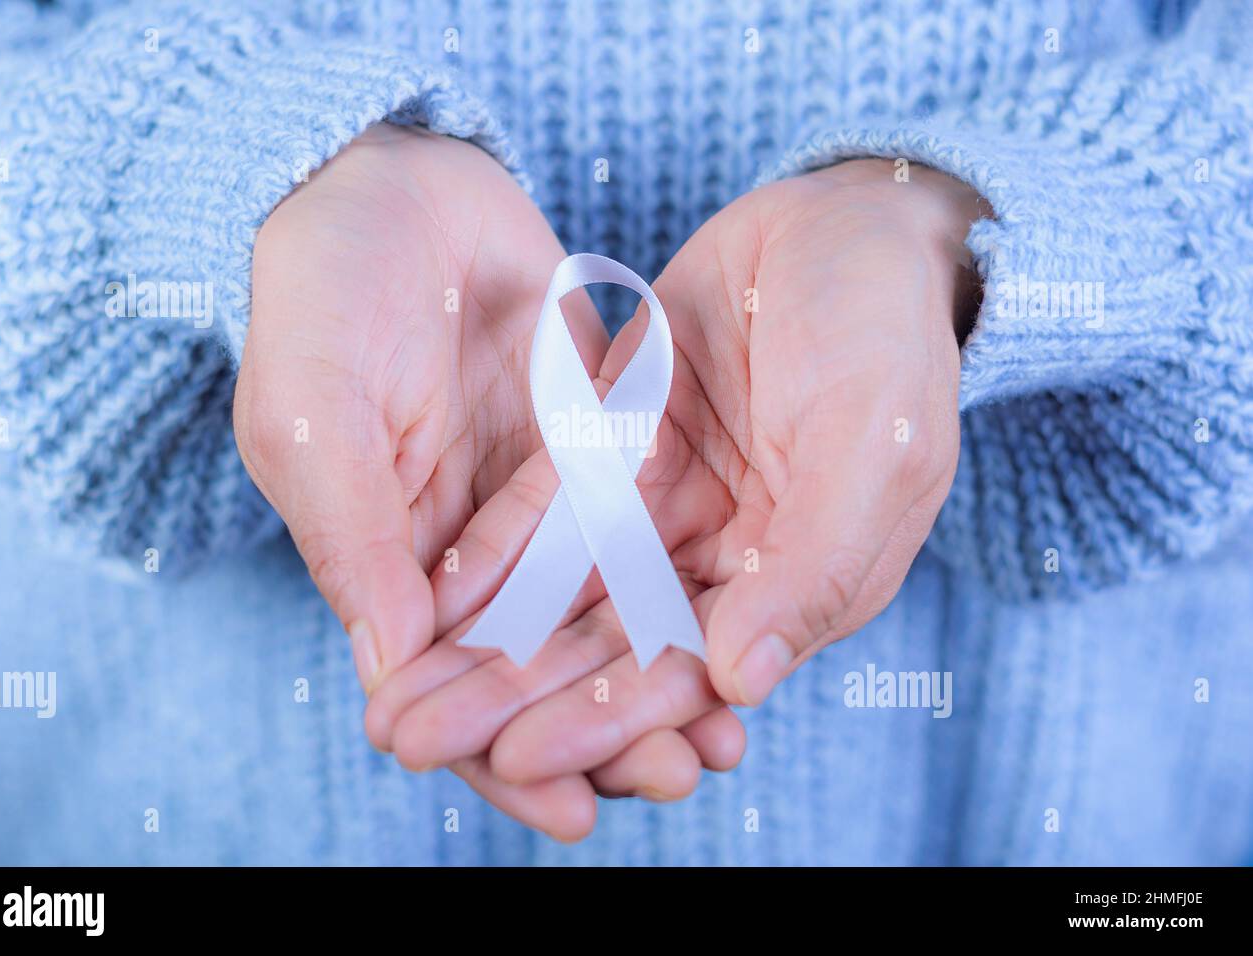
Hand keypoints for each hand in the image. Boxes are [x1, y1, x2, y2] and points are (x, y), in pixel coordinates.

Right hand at [234, 124, 740, 838]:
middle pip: (537, 663)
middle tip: (677, 779)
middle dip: (603, 730)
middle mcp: (463, 545)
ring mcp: (533, 496)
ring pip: (600, 610)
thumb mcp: (314, 411)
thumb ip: (353, 534)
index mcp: (383, 558)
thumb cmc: (323, 293)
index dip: (500, 753)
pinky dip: (679, 583)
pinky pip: (642, 527)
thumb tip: (390, 666)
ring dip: (656, 674)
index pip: (443, 685)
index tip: (568, 810)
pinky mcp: (593, 443)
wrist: (393, 178)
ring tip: (723, 739)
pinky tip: (731, 629)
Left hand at [368, 159, 982, 791]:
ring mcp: (663, 505)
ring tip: (397, 696)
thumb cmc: (886, 334)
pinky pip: (545, 508)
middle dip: (511, 702)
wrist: (847, 222)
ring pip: (560, 592)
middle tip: (414, 743)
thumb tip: (737, 681)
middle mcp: (717, 564)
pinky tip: (428, 593)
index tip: (512, 760)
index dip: (600, 722)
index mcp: (791, 588)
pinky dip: (491, 553)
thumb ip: (811, 568)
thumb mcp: (873, 447)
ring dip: (482, 646)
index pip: (683, 673)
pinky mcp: (618, 446)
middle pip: (602, 648)